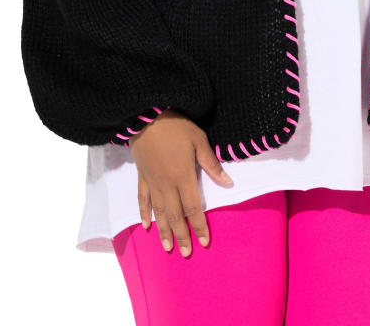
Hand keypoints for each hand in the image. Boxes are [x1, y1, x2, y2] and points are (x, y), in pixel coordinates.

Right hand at [129, 108, 233, 256]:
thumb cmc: (176, 126)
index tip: (204, 242)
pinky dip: (145, 213)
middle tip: (187, 253)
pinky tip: (147, 225)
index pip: (193, 208)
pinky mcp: (142, 176)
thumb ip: (211, 164)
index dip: (199, 225)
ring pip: (159, 212)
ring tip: (167, 247)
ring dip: (164, 231)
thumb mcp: (199, 140)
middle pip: (175, 215)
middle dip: (182, 235)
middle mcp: (167, 185)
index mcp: (183, 177)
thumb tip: (228, 183)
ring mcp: (153, 182)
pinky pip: (142, 199)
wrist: (146, 116)